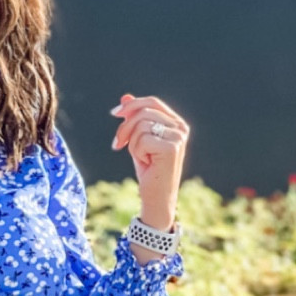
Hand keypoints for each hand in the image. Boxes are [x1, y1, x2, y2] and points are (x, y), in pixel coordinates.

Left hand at [110, 93, 188, 237]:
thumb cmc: (149, 171)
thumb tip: (124, 97)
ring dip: (132, 144)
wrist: (157, 199)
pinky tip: (146, 163)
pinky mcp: (172, 147)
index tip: (114, 113)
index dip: (132, 105)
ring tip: (141, 158)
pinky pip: (142, 139)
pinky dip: (137, 152)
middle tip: (117, 144)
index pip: (152, 103)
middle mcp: (181, 127)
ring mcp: (178, 137)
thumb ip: (135, 120)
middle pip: (144, 112)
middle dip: (125, 127)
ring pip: (141, 125)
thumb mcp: (139, 141)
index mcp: (176, 123)